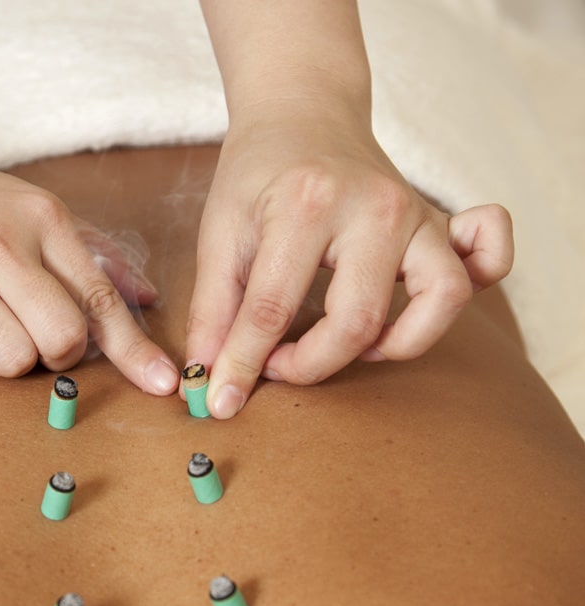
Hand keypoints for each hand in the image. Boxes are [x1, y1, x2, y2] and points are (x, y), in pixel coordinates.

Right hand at [0, 141, 179, 393]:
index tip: (164, 385)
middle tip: (25, 329)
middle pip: (63, 342)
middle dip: (54, 355)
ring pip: (12, 362)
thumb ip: (90, 253)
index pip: (100, 297)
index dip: (136, 350)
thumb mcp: (24, 207)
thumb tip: (146, 297)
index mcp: (38, 218)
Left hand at [185, 106, 513, 417]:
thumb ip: (213, 311)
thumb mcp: (219, 236)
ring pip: (441, 300)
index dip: (244, 364)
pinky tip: (418, 309)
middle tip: (277, 364)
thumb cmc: (257, 176)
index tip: (224, 400)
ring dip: (395, 345)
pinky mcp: (442, 221)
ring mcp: (418, 212)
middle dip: (310, 365)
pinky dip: (475, 287)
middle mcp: (375, 207)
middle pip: (357, 320)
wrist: (302, 113)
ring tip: (352, 346)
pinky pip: (490, 259)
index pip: (273, 309)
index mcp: (307, 204)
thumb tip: (209, 382)